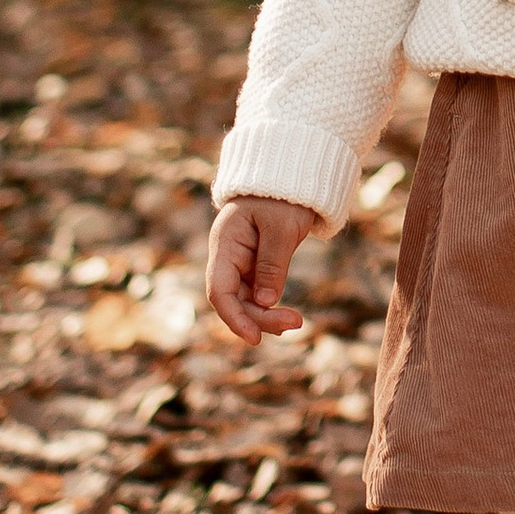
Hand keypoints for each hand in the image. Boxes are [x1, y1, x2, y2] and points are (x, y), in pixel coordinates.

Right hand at [206, 196, 319, 344]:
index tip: (255, 338)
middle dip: (259, 317)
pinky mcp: (255, 265)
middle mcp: (228, 256)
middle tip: (295, 323)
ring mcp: (240, 262)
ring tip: (295, 322)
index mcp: (225, 243)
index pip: (219, 290)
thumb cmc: (284, 196)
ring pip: (245, 300)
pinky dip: (269, 307)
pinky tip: (287, 317)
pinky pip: (257, 293)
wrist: (292, 175)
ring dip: (266, 315)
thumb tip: (265, 303)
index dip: (234, 317)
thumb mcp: (281, 228)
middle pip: (233, 299)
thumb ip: (272, 264)